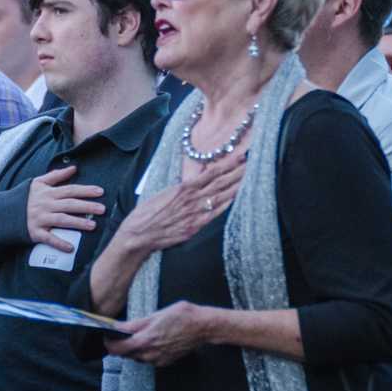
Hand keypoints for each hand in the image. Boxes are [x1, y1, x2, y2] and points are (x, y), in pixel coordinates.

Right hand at [27, 166, 106, 248]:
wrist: (4, 213)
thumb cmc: (24, 197)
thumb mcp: (38, 183)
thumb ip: (56, 175)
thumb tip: (74, 168)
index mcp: (48, 193)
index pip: (70, 190)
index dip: (85, 190)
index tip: (100, 192)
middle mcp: (46, 205)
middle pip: (69, 204)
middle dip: (87, 206)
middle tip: (102, 209)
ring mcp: (40, 219)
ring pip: (62, 220)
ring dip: (78, 223)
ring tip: (92, 226)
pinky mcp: (35, 232)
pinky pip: (49, 238)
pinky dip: (59, 243)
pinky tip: (71, 248)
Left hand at [107, 300, 214, 366]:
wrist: (203, 327)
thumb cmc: (182, 316)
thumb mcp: (155, 315)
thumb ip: (135, 324)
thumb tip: (118, 327)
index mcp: (145, 340)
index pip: (117, 349)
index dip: (108, 343)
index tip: (106, 335)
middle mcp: (150, 354)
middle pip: (125, 354)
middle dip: (119, 345)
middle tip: (118, 333)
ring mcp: (158, 360)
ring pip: (136, 357)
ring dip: (132, 348)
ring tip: (135, 335)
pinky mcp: (165, 362)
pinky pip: (148, 359)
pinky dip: (144, 351)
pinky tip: (150, 340)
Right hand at [122, 152, 246, 255]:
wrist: (139, 234)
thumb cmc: (148, 212)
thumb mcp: (165, 192)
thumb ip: (185, 184)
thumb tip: (200, 173)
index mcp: (183, 188)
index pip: (211, 173)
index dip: (227, 164)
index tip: (240, 156)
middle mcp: (191, 200)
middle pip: (220, 183)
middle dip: (237, 172)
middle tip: (253, 162)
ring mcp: (194, 214)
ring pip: (220, 197)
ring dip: (236, 186)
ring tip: (249, 177)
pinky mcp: (194, 228)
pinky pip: (214, 214)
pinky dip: (227, 206)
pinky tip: (238, 198)